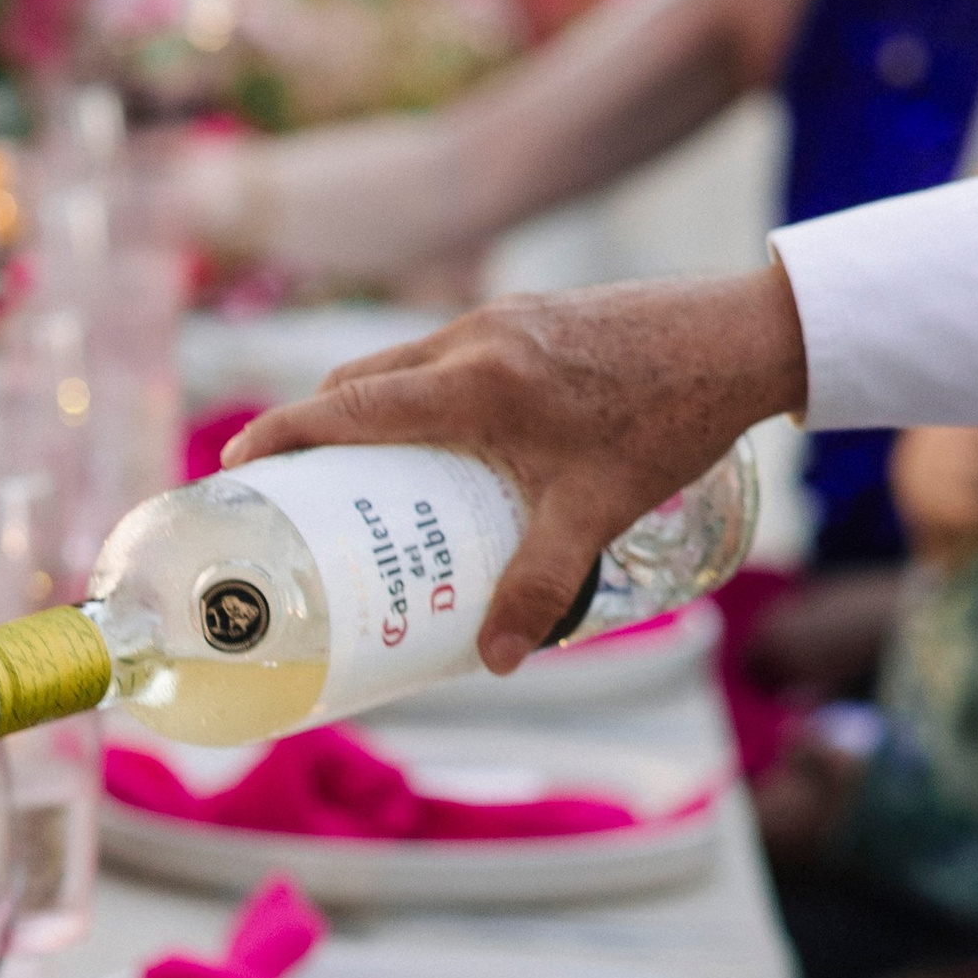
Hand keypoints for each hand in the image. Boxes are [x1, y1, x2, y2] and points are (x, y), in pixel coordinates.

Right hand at [225, 271, 804, 670]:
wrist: (742, 336)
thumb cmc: (671, 416)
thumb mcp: (598, 510)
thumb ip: (541, 585)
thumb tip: (496, 661)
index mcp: (473, 383)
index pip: (345, 405)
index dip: (281, 434)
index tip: (235, 466)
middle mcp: (473, 340)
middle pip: (360, 381)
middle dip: (313, 429)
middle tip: (292, 489)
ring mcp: (501, 321)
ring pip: (402, 363)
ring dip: (366, 408)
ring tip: (360, 473)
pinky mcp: (530, 316)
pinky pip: (444, 354)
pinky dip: (416, 394)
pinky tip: (446, 441)